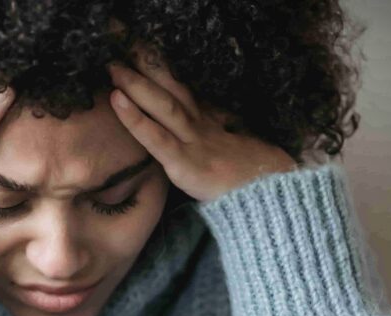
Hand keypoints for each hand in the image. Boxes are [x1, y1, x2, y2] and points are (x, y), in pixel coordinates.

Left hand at [107, 43, 298, 202]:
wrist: (277, 201)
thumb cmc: (260, 181)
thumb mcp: (240, 150)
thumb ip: (223, 133)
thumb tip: (220, 121)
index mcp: (210, 123)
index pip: (180, 89)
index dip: (159, 69)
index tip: (139, 48)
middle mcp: (200, 126)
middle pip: (170, 87)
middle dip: (146, 62)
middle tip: (121, 38)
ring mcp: (193, 143)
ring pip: (163, 105)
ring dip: (137, 82)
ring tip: (112, 64)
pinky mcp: (185, 164)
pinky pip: (157, 138)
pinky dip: (135, 118)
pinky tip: (116, 99)